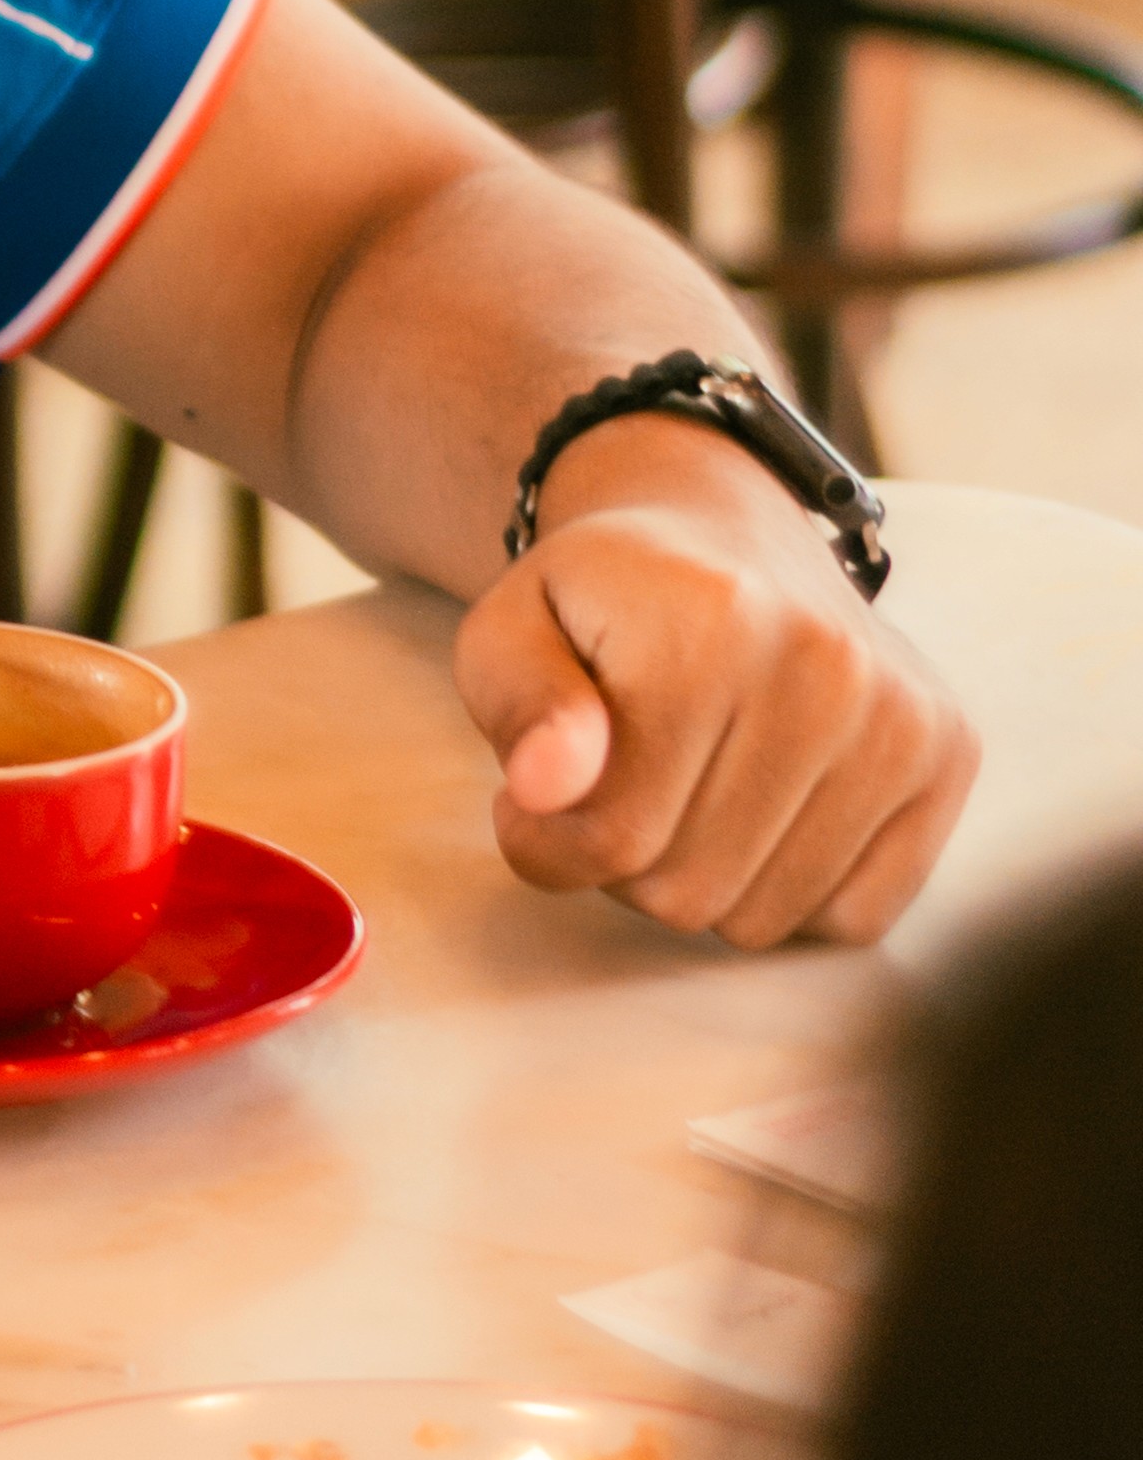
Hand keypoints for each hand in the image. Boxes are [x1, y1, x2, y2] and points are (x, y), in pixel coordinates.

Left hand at [448, 420, 972, 946]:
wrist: (723, 539)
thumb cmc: (605, 605)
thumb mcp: (510, 631)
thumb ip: (518, 706)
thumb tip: (549, 786)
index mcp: (711, 623)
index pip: (614, 837)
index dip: (549, 841)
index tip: (537, 795)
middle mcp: (828, 665)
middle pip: (690, 891)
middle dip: (627, 863)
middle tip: (622, 783)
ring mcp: (903, 712)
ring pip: (766, 919)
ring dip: (706, 879)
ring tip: (690, 788)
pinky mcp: (949, 753)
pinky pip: (855, 916)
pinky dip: (792, 890)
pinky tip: (764, 808)